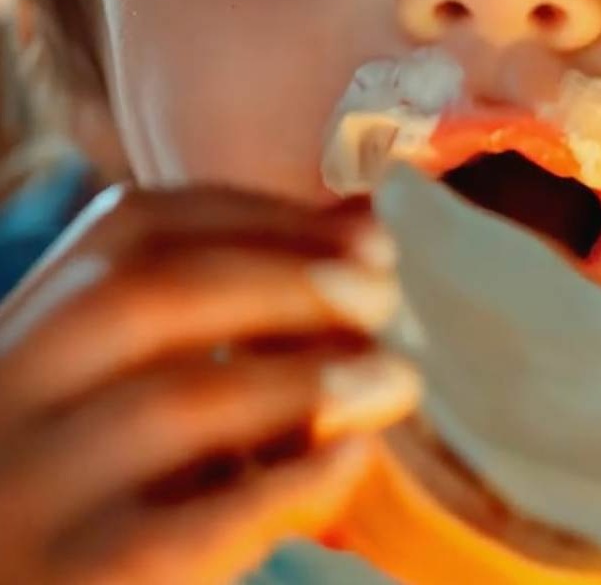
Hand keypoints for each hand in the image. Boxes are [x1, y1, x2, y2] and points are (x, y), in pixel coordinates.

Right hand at [0, 184, 421, 584]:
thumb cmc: (113, 505)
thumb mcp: (137, 397)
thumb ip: (223, 320)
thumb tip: (364, 228)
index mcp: (13, 342)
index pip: (125, 230)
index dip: (261, 217)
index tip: (367, 234)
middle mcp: (1, 408)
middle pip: (144, 297)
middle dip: (290, 282)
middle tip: (385, 298)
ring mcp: (29, 500)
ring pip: (177, 402)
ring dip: (311, 377)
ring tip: (396, 379)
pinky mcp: (84, 581)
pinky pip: (203, 520)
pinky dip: (297, 477)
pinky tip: (353, 458)